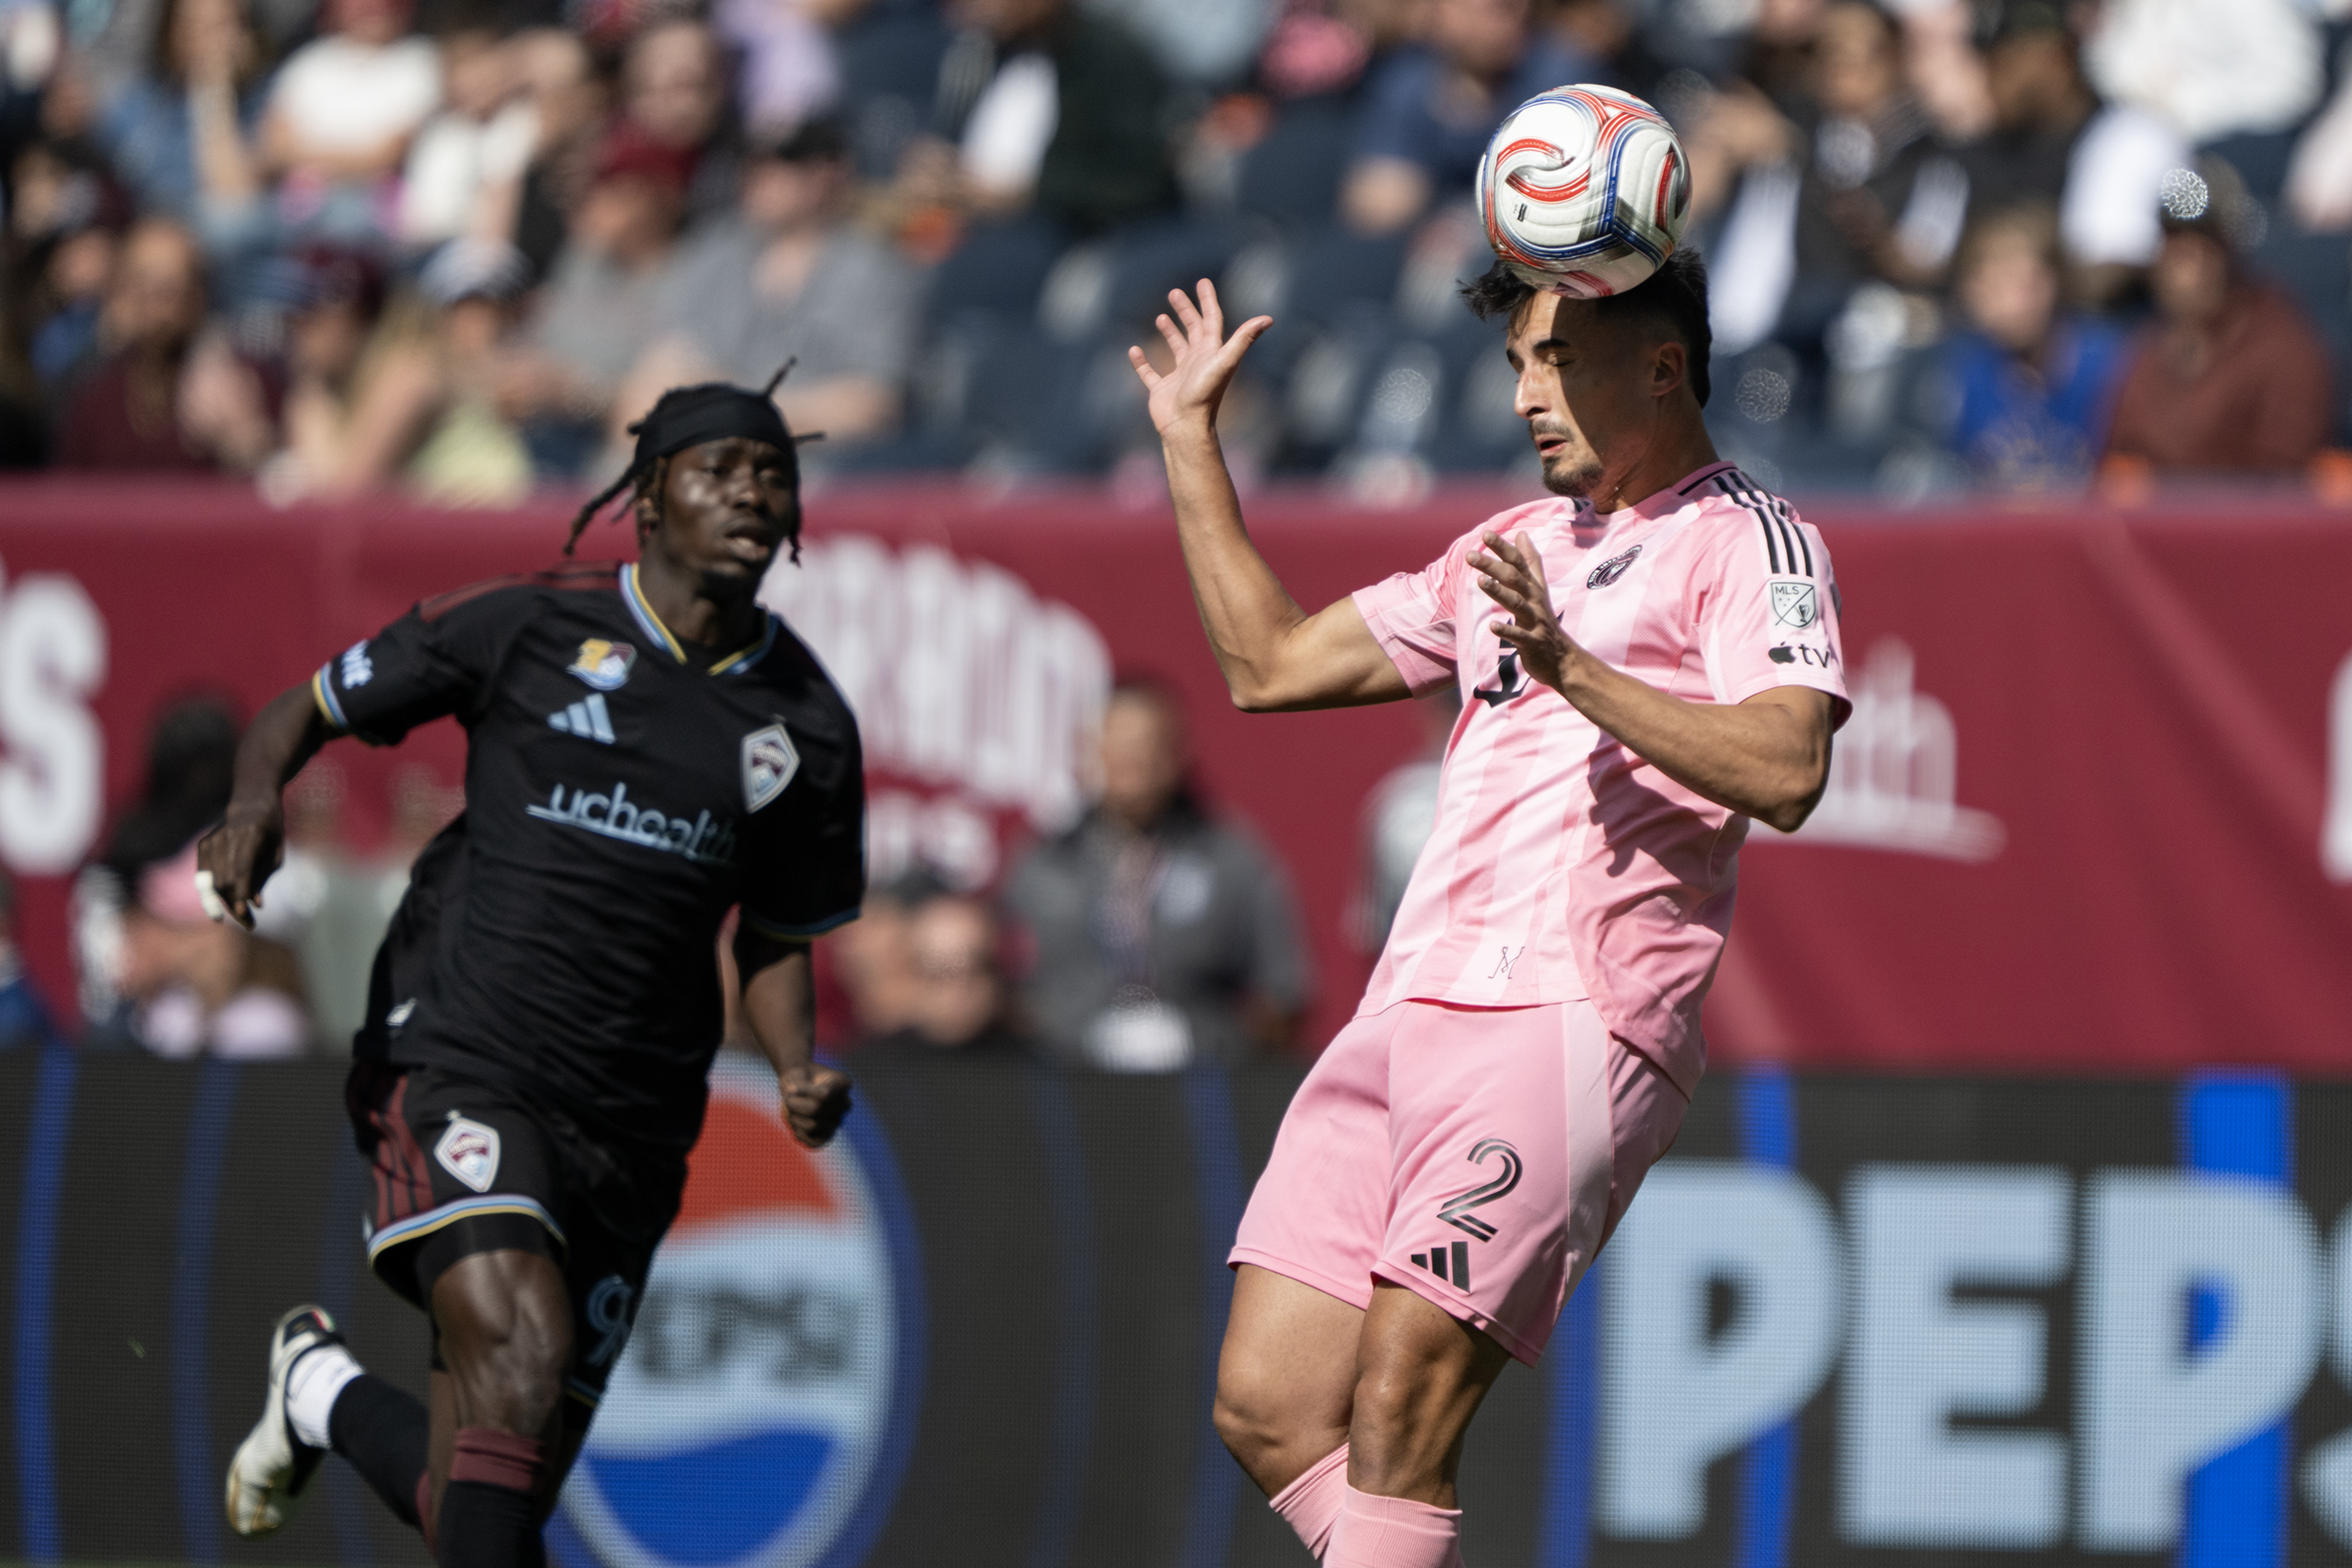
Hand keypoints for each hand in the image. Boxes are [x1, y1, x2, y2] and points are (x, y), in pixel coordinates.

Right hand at [196, 801, 284, 929]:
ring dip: (226, 903)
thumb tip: (254, 904)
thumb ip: (264, 877)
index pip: (243, 868)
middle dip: (236, 904)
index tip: (244, 913)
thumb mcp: (277, 852)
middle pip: (226, 879)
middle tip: (249, 924)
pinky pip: (205, 877)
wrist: (252, 806)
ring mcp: (212, 839)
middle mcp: (227, 835)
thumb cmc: (271, 832)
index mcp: (252, 834)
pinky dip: (215, 893)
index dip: (242, 892)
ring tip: (243, 917)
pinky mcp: (203, 845)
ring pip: (213, 882)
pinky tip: (229, 902)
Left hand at [778, 1061, 851, 1148]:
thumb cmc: (798, 1078)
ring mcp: (837, 1120)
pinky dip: (800, 1134)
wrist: (798, 1084)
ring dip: (794, 1118)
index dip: (803, 1092)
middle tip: (789, 1098)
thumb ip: (798, 1088)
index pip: (823, 1095)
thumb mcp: (795, 1073)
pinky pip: (814, 1142)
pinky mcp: (827, 1135)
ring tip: (792, 1111)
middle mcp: (844, 1103)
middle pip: (815, 1109)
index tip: (792, 1088)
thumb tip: (795, 1102)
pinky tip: (796, 1125)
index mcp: (843, 1084)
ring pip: (812, 1125)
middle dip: (795, 1104)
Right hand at [1129, 280, 1271, 439]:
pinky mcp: (1161, 389)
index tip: (1203, 282)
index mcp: (1211, 352)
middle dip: (1186, 310)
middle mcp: (1197, 361)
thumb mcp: (1225, 361)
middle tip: (1174, 293)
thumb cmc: (1205, 393)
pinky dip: (1142, 362)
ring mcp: (1179, 376)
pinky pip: (1149, 372)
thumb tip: (1268, 318)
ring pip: (1175, 348)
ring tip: (1161, 317)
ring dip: (1170, 332)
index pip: (1211, 320)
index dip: (1208, 301)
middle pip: (1193, 330)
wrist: (1186, 426)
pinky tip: (1134, 351)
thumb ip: (1244, 338)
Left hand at [1470, 530, 1582, 695]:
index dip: (1503, 548)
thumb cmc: (1544, 620)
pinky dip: (1507, 631)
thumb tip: (1521, 534)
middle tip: (1471, 555)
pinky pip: (1519, 637)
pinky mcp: (1533, 643)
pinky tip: (1492, 626)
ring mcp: (1535, 621)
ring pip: (1517, 603)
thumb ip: (1530, 561)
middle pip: (1514, 579)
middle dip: (1493, 565)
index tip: (1485, 534)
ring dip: (1499, 592)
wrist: (1563, 659)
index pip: (1518, 563)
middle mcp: (1535, 601)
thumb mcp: (1538, 588)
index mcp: (1533, 588)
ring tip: (1480, 581)